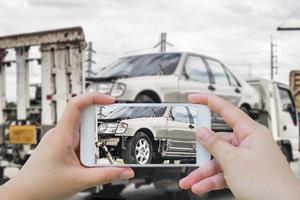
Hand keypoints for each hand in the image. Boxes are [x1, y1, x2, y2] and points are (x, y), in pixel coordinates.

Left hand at [0, 93, 133, 199]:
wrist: (25, 195)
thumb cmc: (41, 187)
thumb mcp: (79, 181)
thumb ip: (106, 175)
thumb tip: (126, 171)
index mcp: (61, 136)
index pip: (76, 105)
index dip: (94, 98)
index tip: (110, 100)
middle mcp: (60, 134)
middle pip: (85, 118)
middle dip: (101, 125)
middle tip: (111, 134)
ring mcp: (61, 140)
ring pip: (84, 131)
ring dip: (95, 140)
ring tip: (98, 154)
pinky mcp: (62, 147)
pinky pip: (81, 141)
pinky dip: (90, 147)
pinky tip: (92, 159)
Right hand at [179, 94, 299, 199]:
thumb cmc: (268, 183)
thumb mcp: (233, 160)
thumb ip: (215, 145)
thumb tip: (203, 133)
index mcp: (251, 132)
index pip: (226, 110)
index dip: (208, 101)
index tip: (195, 97)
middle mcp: (249, 143)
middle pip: (218, 142)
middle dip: (202, 153)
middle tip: (192, 156)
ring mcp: (247, 159)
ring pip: (219, 161)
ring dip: (204, 172)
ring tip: (190, 181)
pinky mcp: (245, 173)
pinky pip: (224, 173)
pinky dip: (212, 180)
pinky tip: (201, 186)